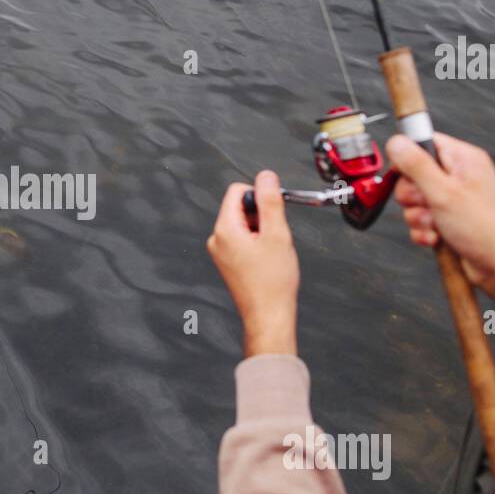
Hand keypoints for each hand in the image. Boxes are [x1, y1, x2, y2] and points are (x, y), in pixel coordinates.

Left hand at [207, 170, 298, 355]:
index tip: (274, 212)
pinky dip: (257, 243)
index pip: (237, 191)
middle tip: (274, 237)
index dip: (260, 196)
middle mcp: (217, 239)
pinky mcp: (227, 262)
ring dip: (261, 230)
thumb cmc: (272, 283)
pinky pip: (242, 240)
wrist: (268, 316)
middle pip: (240, 207)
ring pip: (244, 224)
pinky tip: (266, 260)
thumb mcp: (277, 234)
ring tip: (271, 252)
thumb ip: (270, 201)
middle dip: (261, 216)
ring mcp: (220, 252)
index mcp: (224, 230)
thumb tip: (266, 177)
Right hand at [386, 132, 494, 328]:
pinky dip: (424, 232)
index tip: (410, 177)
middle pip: (413, 175)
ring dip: (418, 218)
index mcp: (463, 159)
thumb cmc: (488, 229)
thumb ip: (417, 165)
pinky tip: (437, 237)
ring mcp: (452, 200)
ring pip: (414, 202)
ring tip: (437, 225)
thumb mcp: (444, 192)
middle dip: (413, 196)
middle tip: (428, 205)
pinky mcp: (447, 220)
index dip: (409, 160)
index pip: (424, 143)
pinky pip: (420, 221)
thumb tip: (397, 142)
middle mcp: (459, 177)